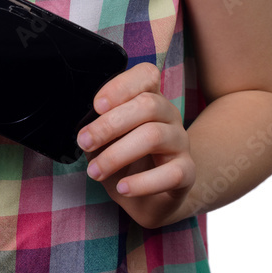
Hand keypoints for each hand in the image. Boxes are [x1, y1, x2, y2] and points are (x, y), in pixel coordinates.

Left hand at [76, 62, 195, 228]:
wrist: (152, 197)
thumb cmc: (127, 160)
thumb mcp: (107, 140)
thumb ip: (100, 126)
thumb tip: (84, 127)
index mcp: (150, 98)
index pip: (146, 75)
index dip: (122, 85)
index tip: (97, 105)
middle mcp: (169, 114)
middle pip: (147, 105)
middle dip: (110, 124)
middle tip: (84, 141)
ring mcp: (181, 141)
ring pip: (154, 136)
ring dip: (118, 154)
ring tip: (95, 171)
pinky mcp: (187, 171)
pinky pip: (170, 173)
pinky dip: (142, 183)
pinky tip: (122, 188)